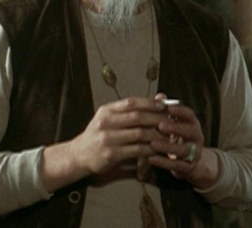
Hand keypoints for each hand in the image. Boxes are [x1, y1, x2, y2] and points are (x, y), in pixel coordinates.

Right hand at [40, 97, 170, 191]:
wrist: (79, 154)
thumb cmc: (99, 134)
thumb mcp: (111, 118)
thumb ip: (133, 109)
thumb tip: (160, 98)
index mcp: (107, 110)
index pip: (131, 102)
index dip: (150, 103)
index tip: (164, 106)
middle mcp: (106, 122)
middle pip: (138, 117)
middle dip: (158, 119)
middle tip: (172, 122)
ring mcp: (108, 138)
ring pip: (139, 134)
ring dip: (157, 135)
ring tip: (170, 137)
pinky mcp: (111, 154)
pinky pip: (136, 150)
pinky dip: (150, 150)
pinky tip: (159, 150)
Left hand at [147, 94, 218, 187]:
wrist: (190, 163)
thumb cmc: (178, 138)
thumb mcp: (175, 124)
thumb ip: (166, 111)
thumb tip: (159, 96)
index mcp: (193, 124)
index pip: (189, 115)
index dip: (180, 111)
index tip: (168, 107)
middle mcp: (196, 137)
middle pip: (190, 131)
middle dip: (175, 128)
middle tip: (160, 125)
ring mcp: (194, 153)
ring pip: (183, 150)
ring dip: (167, 146)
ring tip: (153, 143)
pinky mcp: (187, 167)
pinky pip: (176, 165)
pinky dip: (163, 162)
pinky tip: (151, 158)